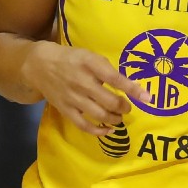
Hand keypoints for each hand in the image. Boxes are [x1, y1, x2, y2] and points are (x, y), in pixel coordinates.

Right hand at [23, 41, 151, 135]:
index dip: (133, 89)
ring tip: (119, 116)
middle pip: (109, 101)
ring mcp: (73, 98)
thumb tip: (128, 86)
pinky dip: (99, 130)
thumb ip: (106, 70)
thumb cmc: (71, 59)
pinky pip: (84, 125)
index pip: (115, 79)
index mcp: (90, 64)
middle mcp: (82, 82)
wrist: (40, 65)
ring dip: (115, 118)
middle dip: (124, 107)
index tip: (147, 97)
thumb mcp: (90, 56)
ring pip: (99, 114)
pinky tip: (108, 130)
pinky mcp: (65, 110)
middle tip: (127, 107)